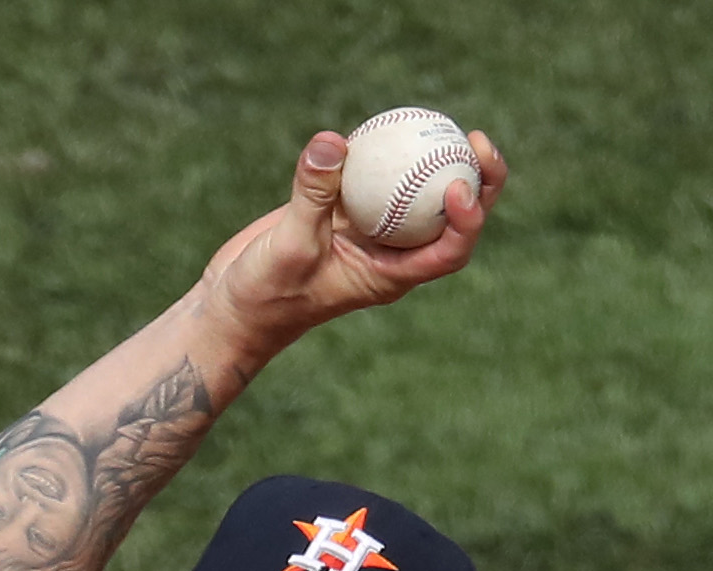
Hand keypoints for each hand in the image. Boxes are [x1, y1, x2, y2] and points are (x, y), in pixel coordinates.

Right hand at [198, 126, 507, 351]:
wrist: (234, 306)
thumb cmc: (266, 294)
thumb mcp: (289, 245)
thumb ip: (312, 195)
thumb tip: (334, 142)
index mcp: (390, 275)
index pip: (449, 252)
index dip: (468, 220)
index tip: (462, 186)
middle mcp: (390, 254)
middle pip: (449, 220)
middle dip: (476, 182)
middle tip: (478, 140)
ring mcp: (369, 232)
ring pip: (416, 196)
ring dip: (437, 162)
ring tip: (446, 123)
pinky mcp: (344, 212)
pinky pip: (374, 179)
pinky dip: (384, 153)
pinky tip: (388, 122)